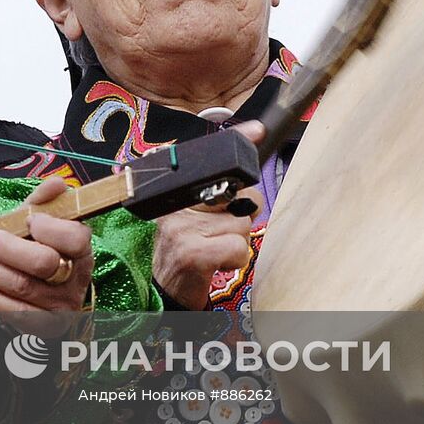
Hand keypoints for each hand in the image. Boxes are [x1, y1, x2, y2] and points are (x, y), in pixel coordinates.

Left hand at [0, 177, 93, 311]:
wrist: (47, 298)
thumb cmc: (40, 251)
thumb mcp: (42, 226)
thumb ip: (45, 203)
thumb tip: (56, 183)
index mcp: (81, 250)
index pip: (75, 238)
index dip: (50, 227)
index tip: (29, 220)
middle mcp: (75, 279)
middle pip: (43, 263)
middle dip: (9, 247)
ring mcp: (60, 306)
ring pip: (21, 287)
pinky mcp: (42, 327)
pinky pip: (12, 312)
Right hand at [152, 121, 265, 309]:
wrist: (165, 293)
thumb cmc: (187, 252)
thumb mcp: (197, 217)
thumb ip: (220, 195)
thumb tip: (252, 179)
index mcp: (174, 193)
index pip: (207, 162)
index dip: (237, 142)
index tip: (258, 130)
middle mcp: (173, 206)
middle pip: (238, 196)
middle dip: (240, 217)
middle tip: (219, 232)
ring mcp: (181, 229)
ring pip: (241, 224)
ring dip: (236, 241)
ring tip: (214, 250)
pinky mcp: (192, 253)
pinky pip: (238, 247)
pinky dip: (234, 260)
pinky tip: (216, 264)